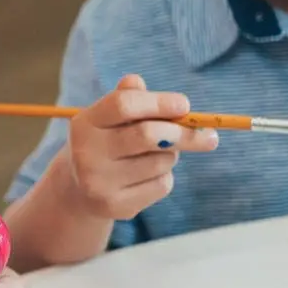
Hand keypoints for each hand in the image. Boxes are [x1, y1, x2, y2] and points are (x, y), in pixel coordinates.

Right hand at [64, 74, 216, 220]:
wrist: (79, 190)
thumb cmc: (104, 143)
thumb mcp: (108, 118)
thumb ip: (126, 97)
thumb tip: (137, 81)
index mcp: (85, 124)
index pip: (124, 105)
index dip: (159, 102)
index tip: (185, 105)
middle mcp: (86, 153)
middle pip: (148, 135)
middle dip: (184, 134)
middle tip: (209, 135)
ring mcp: (100, 182)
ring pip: (160, 162)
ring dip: (171, 156)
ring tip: (157, 155)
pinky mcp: (116, 206)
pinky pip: (161, 185)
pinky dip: (165, 177)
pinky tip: (148, 177)